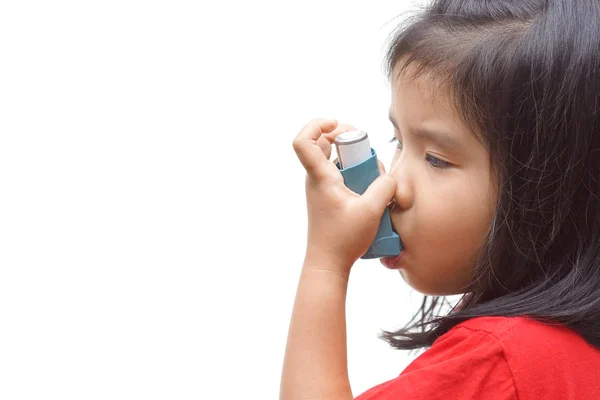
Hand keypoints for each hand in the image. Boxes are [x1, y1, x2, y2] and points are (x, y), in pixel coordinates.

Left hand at [292, 119, 397, 274]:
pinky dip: (352, 171)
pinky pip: (338, 173)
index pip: (303, 141)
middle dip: (344, 137)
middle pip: (322, 143)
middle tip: (363, 145)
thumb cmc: (343, 239)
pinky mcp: (327, 197)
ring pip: (332, 158)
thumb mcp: (371, 211)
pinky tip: (369, 184)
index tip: (338, 125)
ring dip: (351, 156)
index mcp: (320, 177)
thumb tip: (390, 177)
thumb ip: (385, 187)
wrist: (327, 264)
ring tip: (371, 168)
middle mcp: (315, 179)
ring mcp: (320, 188)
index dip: (317, 125)